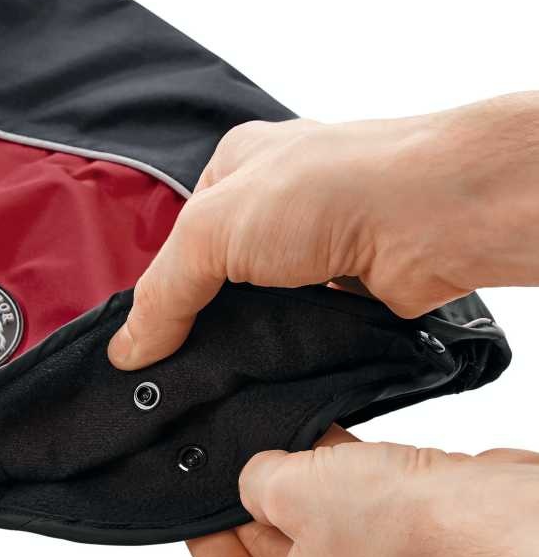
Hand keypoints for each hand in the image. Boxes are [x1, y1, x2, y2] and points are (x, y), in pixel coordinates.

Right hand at [109, 94, 538, 369]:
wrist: (429, 219)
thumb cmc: (327, 190)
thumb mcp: (213, 230)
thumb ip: (164, 292)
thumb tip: (127, 350)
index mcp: (234, 171)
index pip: (178, 242)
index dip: (161, 291)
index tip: (144, 344)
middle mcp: (272, 207)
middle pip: (216, 278)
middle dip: (200, 322)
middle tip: (174, 373)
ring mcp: (310, 248)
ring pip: (254, 310)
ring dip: (240, 342)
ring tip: (213, 385)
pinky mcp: (339, 289)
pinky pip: (292, 331)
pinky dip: (276, 354)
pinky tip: (259, 377)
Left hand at [187, 426, 538, 556]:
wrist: (493, 522)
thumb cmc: (399, 529)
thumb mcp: (289, 489)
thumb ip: (253, 484)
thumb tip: (256, 480)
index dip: (206, 537)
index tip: (199, 503)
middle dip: (256, 505)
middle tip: (241, 465)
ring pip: (317, 537)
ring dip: (301, 490)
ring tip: (284, 447)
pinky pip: (357, 527)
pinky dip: (340, 491)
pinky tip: (327, 447)